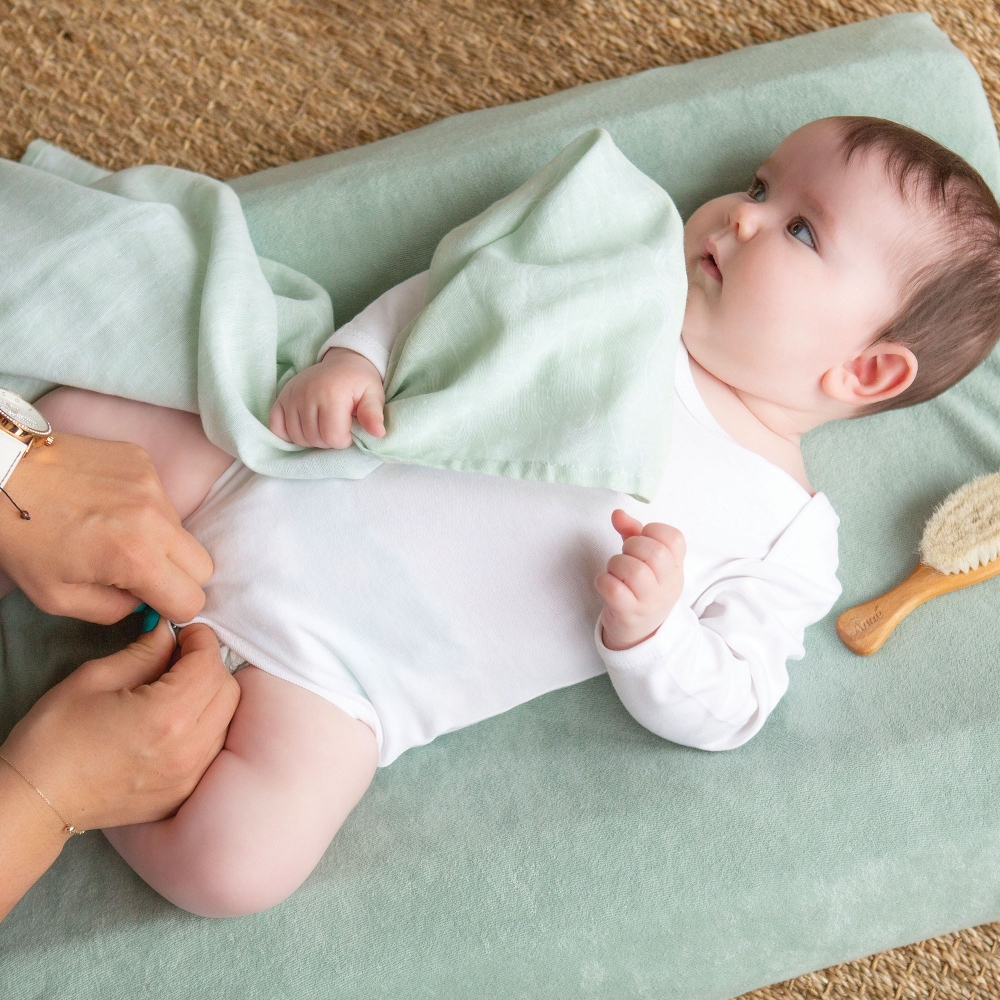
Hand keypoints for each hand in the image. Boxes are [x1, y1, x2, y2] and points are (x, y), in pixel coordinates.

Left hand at [0, 433, 212, 623]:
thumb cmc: (21, 538)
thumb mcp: (58, 598)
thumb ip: (113, 611)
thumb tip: (142, 602)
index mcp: (136, 558)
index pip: (192, 599)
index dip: (171, 607)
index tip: (148, 600)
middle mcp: (155, 517)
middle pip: (202, 565)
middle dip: (176, 576)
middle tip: (136, 571)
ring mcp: (152, 483)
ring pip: (182, 530)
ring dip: (158, 539)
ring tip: (113, 532)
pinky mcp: (142, 461)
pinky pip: (162, 498)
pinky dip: (143, 509)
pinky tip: (106, 505)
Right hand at [0, 621, 239, 832]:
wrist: (36, 801)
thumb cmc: (55, 738)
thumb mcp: (95, 679)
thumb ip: (144, 652)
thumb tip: (170, 635)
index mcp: (167, 716)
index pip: (210, 664)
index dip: (200, 640)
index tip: (185, 633)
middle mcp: (188, 749)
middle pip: (228, 690)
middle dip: (209, 665)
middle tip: (180, 658)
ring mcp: (190, 775)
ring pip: (227, 720)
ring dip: (211, 696)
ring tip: (177, 688)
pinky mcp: (184, 792)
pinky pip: (214, 748)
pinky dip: (207, 726)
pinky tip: (176, 720)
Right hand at [269, 347, 385, 448]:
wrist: (344, 362)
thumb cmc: (360, 382)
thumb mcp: (373, 396)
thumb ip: (373, 414)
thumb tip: (379, 433)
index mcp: (332, 395)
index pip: (333, 437)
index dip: (344, 441)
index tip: (350, 431)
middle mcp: (307, 394)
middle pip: (314, 439)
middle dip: (328, 441)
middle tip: (338, 427)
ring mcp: (291, 395)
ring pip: (296, 437)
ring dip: (311, 439)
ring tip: (323, 426)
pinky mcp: (281, 398)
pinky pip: (276, 427)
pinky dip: (289, 434)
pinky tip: (304, 428)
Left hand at [595, 508, 684, 650]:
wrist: (641, 633)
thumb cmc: (642, 589)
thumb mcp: (646, 561)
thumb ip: (632, 533)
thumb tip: (618, 514)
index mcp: (675, 567)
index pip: (674, 538)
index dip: (653, 531)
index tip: (642, 538)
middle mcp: (667, 584)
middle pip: (655, 553)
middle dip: (632, 546)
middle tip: (625, 554)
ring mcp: (649, 600)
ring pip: (634, 571)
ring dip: (616, 563)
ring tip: (614, 570)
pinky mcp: (629, 613)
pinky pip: (614, 589)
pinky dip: (604, 581)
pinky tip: (606, 583)